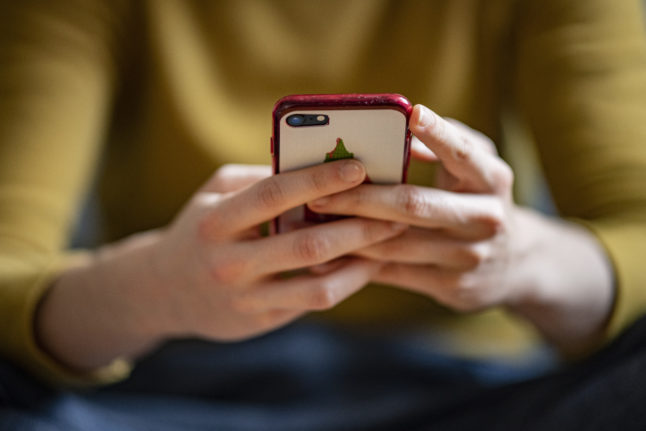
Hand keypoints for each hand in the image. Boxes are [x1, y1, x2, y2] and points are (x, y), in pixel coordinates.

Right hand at [148, 161, 406, 340]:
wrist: (163, 291)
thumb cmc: (200, 229)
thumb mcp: (215, 194)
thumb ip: (259, 179)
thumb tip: (315, 162)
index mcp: (217, 221)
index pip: (274, 195)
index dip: (319, 180)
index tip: (359, 168)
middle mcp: (230, 261)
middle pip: (307, 244)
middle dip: (358, 226)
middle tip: (396, 210)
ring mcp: (247, 297)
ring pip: (318, 282)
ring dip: (362, 260)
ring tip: (390, 238)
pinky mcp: (261, 319)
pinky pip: (313, 301)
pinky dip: (346, 281)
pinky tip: (367, 263)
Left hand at [308, 105, 515, 311]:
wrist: (515, 264)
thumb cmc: (479, 200)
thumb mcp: (476, 170)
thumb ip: (445, 146)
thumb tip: (401, 133)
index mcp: (493, 180)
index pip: (463, 153)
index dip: (437, 134)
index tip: (410, 113)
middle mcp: (485, 218)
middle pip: (414, 205)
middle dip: (361, 198)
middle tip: (319, 193)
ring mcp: (469, 257)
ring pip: (397, 244)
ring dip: (351, 233)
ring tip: (314, 222)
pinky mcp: (452, 287)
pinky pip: (394, 274)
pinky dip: (359, 263)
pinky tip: (330, 254)